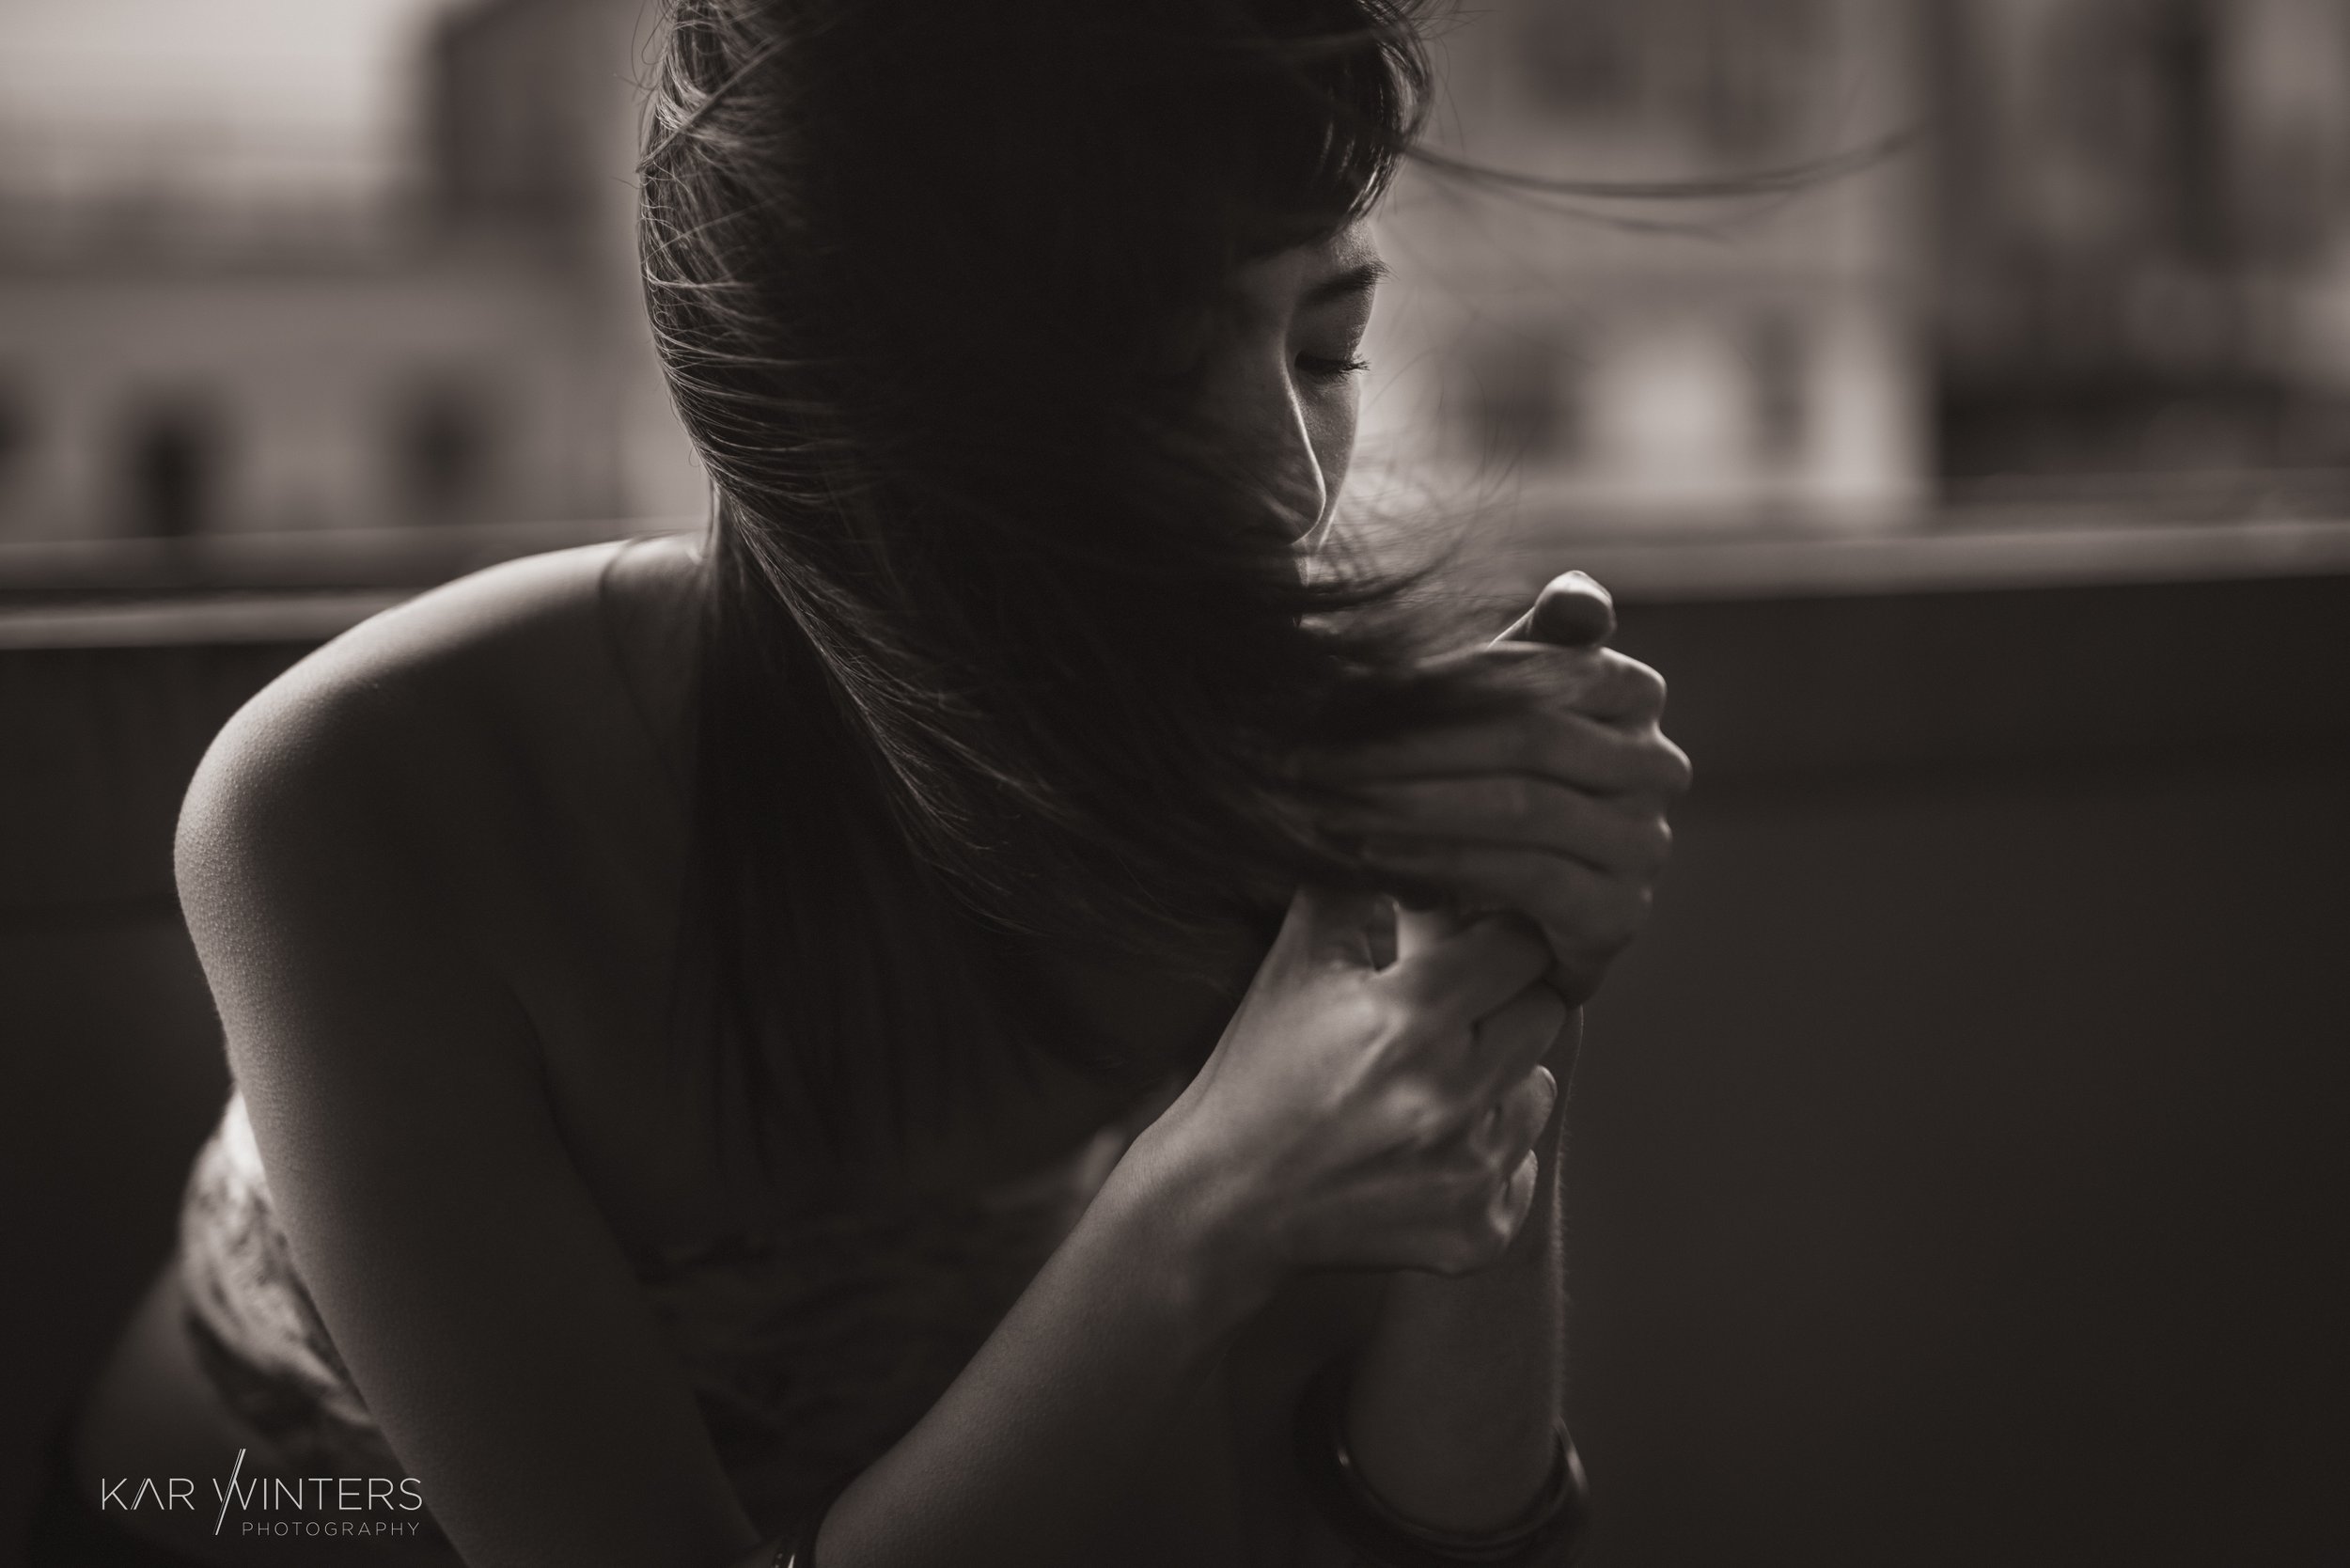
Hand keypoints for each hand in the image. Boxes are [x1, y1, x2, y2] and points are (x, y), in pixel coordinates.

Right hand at [1136, 883, 1566, 1282]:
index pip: (1521, 943)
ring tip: (1427, 1081)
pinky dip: (1487, 1153)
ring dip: (1499, 1077)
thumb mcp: (1295, 963)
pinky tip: (1423, 1146)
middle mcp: (1450, 1095)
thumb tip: (1414, 831)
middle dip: (1500, 1000)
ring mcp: (1467, 1171)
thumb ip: (1357, 886)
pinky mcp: (1475, 1231)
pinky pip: (1525, 1167)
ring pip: (1540, 1087)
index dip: (1493, 934)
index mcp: (1407, 1017)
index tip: (1464, 943)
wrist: (1221, 1203)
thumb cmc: (1258, 1071)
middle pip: (1544, 1010)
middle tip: (1446, 1010)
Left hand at [1309, 573, 1692, 1005]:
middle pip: (1530, 737)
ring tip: (1330, 803)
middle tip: (1315, 756)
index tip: (1349, 691)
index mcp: (1632, 692)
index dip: (1446, 680)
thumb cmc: (1479, 787)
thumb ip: (1525, 647)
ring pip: (1524, 807)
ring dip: (1410, 804)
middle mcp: (1657, 766)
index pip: (1543, 668)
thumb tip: (1580, 598)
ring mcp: (1643, 843)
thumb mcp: (1489, 706)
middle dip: (1411, 745)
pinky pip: (1525, 875)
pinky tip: (1369, 853)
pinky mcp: (1619, 914)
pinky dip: (1439, 860)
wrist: (1481, 911)